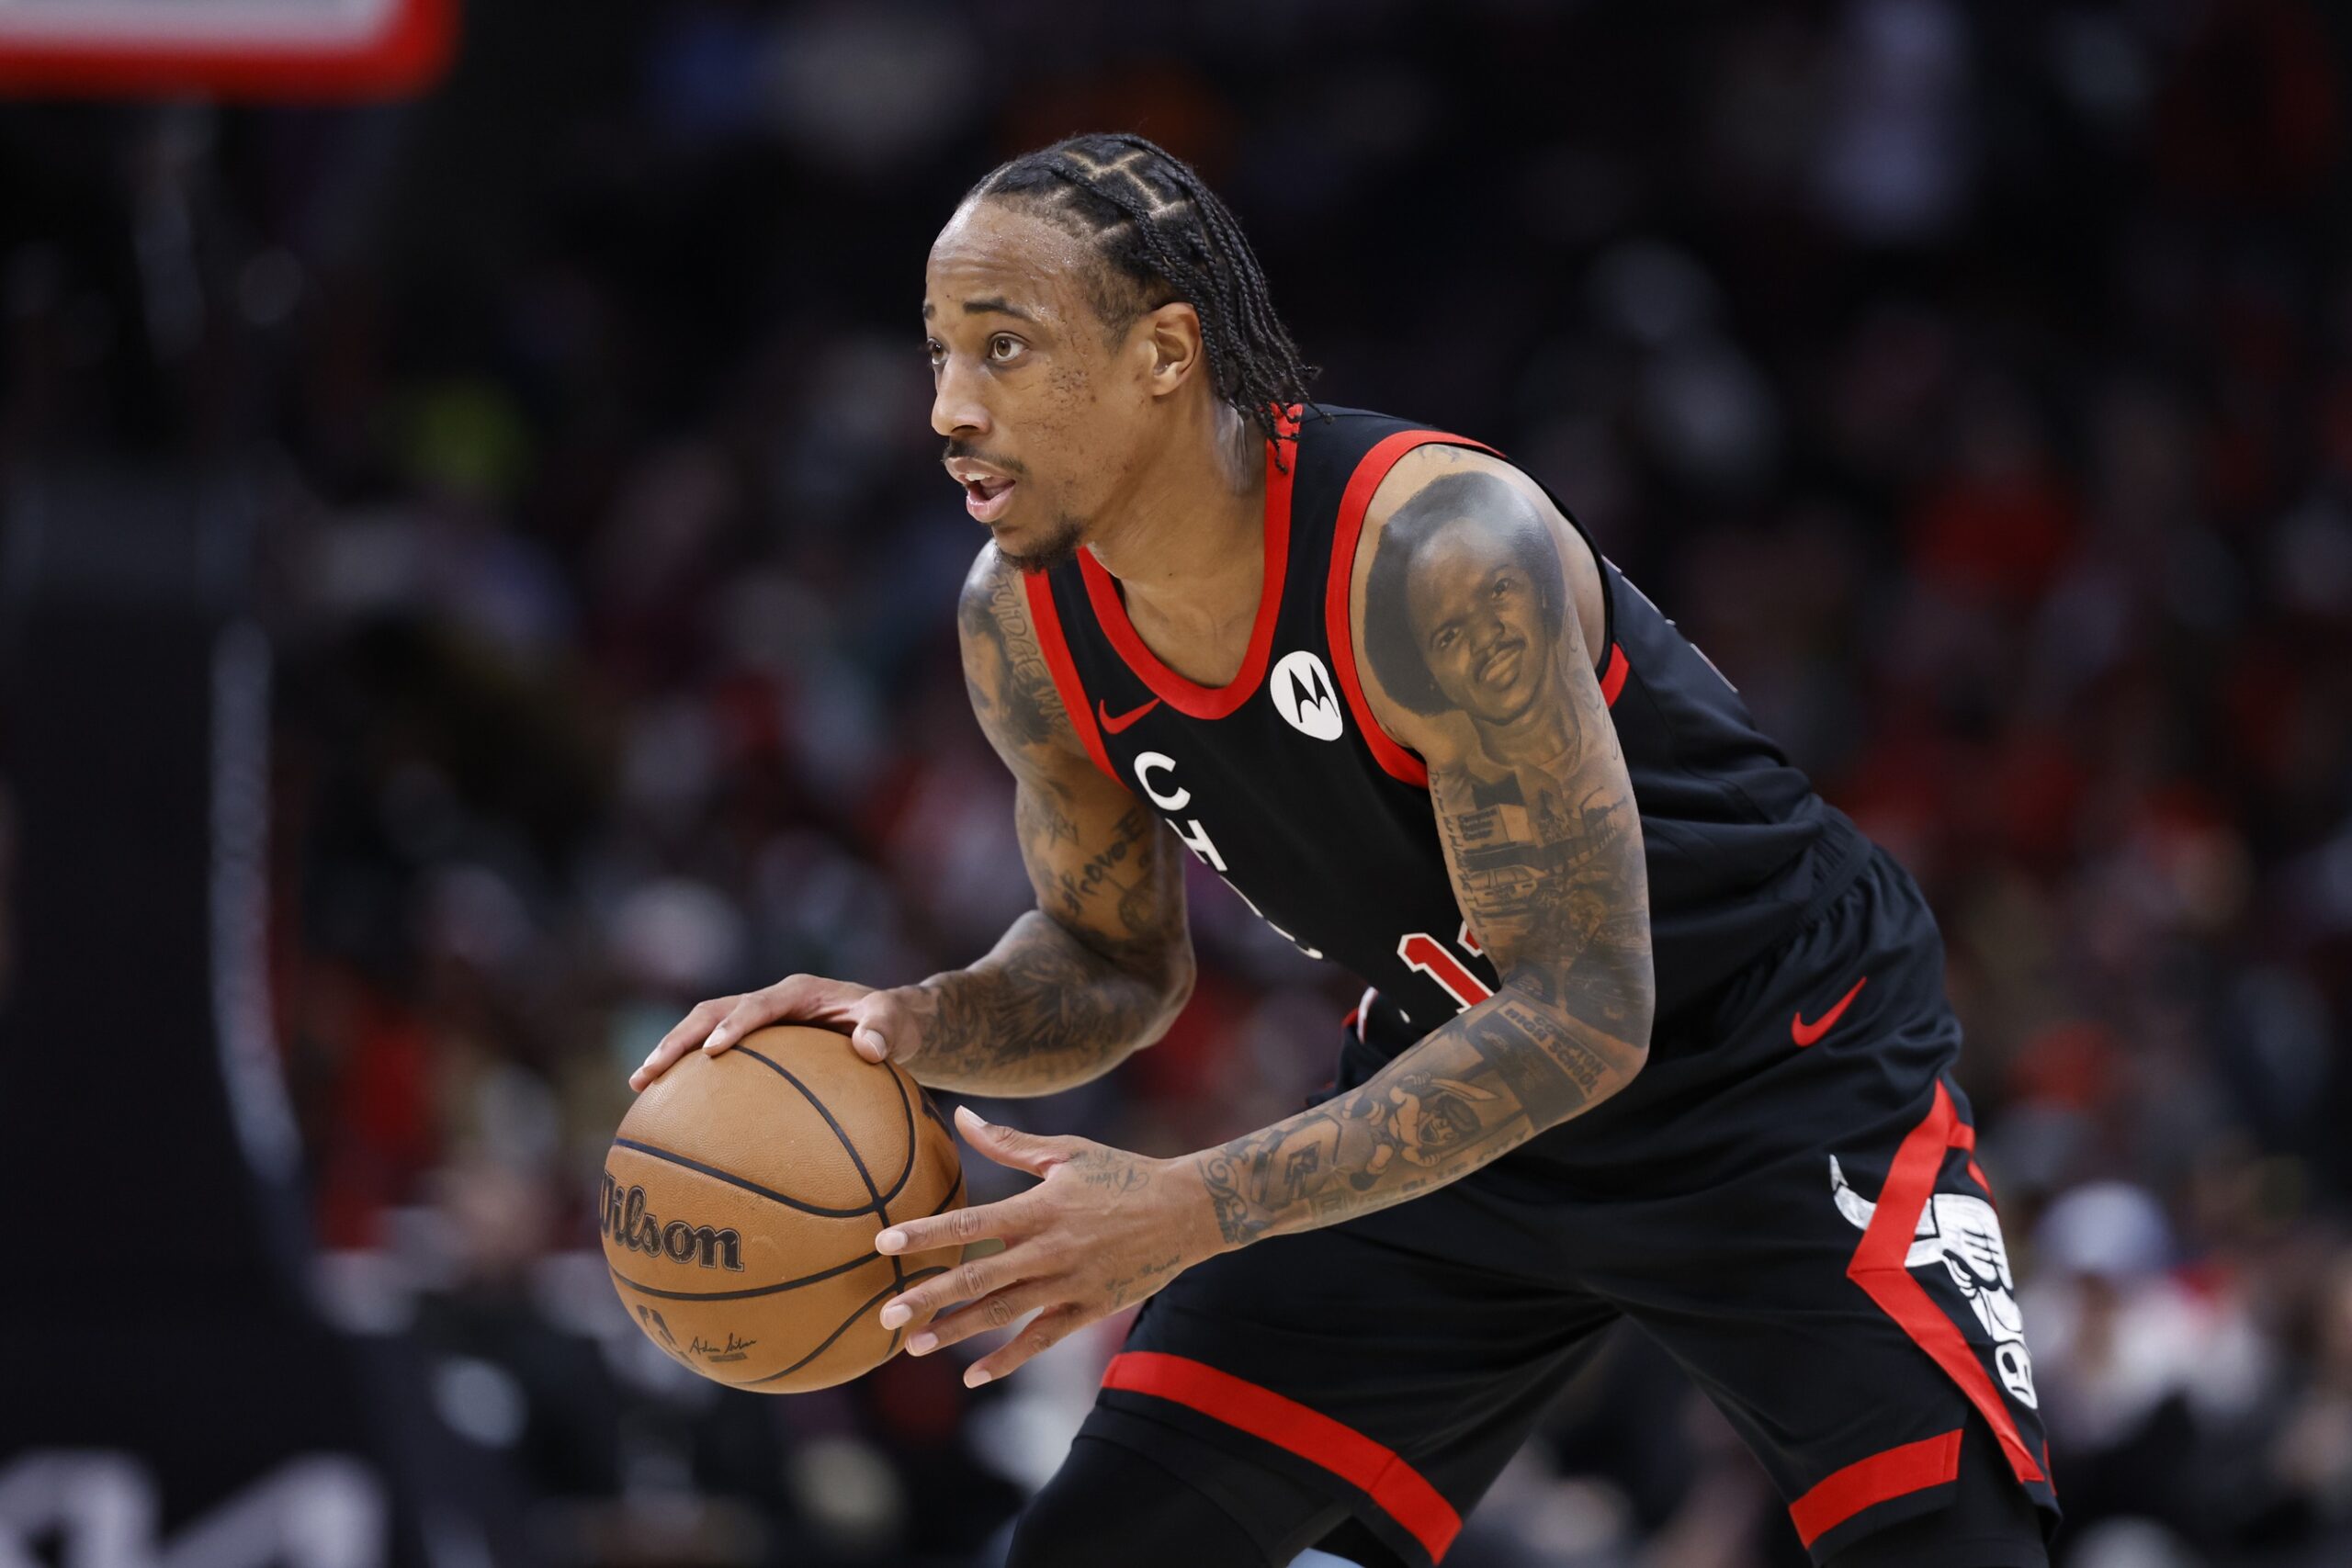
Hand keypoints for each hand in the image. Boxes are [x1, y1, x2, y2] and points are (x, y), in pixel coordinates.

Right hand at [630, 973, 925, 1090]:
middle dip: (678, 1039)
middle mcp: (770, 1001)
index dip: (734, 1024)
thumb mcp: (898, 1023)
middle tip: (649, 1073)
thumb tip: (870, 1049)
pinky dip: (692, 1075)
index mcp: (798, 992)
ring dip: (672, 1053)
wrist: (890, 1022)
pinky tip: (672, 1111)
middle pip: (712, 1011)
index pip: (758, 1004)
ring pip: (703, 1029)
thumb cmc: (894, 1023)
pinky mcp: (756, 1041)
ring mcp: (759, 1020)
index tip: (713, 1050)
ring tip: (640, 1087)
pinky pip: (718, 1055)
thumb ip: (885, 1030)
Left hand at [874, 1106, 1225, 1386]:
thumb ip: (1009, 1142)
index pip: (970, 1222)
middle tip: (885, 1314)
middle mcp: (1049, 1250)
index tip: (884, 1242)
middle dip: (928, 1297)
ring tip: (914, 1345)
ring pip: (1002, 1313)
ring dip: (956, 1331)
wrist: (1187, 1211)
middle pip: (977, 1278)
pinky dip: (1007, 1359)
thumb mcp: (1068, 1152)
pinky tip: (974, 1376)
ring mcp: (1069, 1284)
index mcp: (1039, 1208)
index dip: (926, 1233)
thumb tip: (961, 1115)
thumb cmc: (1123, 1173)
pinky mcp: (1089, 1310)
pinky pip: (1041, 1341)